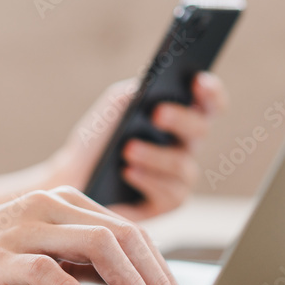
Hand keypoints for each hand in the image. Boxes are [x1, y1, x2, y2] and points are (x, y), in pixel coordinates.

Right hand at [0, 186, 192, 284]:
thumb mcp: (42, 251)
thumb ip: (83, 259)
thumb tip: (136, 283)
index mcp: (64, 202)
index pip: (130, 232)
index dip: (160, 270)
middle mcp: (49, 207)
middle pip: (123, 237)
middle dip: (156, 280)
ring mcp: (23, 229)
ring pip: (96, 246)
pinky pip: (46, 270)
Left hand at [52, 73, 227, 220]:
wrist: (74, 176)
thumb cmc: (98, 139)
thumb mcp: (112, 108)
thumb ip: (134, 92)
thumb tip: (151, 85)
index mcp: (180, 116)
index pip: (209, 102)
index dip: (210, 92)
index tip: (197, 82)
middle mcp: (186, 145)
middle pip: (200, 129)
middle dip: (181, 119)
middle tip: (157, 114)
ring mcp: (180, 175)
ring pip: (183, 165)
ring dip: (156, 156)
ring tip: (128, 150)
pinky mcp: (168, 202)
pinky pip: (171, 193)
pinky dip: (148, 180)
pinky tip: (128, 172)